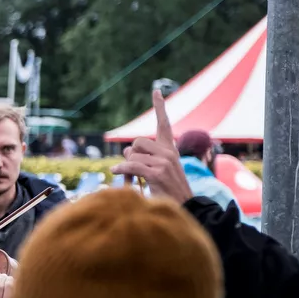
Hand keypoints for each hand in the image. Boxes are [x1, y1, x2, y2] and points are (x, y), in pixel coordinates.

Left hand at [110, 89, 193, 203]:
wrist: (183, 207)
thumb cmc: (166, 190)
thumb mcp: (155, 170)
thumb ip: (142, 157)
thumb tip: (125, 151)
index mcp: (170, 149)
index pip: (164, 124)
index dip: (159, 107)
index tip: (156, 90)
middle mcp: (169, 152)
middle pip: (137, 142)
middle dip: (130, 155)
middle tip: (133, 168)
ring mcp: (164, 162)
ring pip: (132, 156)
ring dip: (126, 166)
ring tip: (131, 178)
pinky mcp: (157, 173)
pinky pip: (131, 166)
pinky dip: (121, 170)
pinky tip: (115, 172)